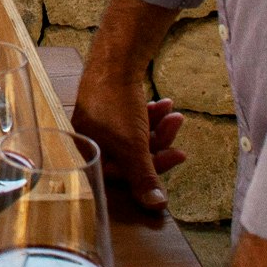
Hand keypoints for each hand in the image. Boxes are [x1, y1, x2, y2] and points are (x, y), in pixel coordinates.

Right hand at [73, 76, 187, 210]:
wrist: (113, 60)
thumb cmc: (116, 105)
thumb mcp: (133, 147)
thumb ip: (144, 177)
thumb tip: (156, 206)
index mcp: (88, 154)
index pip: (123, 174)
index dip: (152, 169)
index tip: (178, 157)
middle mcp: (90, 141)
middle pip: (131, 155)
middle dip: (159, 143)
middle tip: (179, 129)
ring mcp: (98, 123)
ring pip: (134, 136)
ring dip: (159, 128)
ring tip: (176, 114)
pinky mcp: (107, 107)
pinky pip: (131, 121)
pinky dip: (150, 115)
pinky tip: (165, 105)